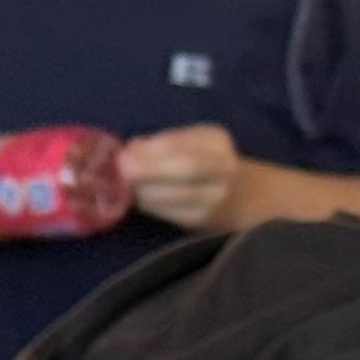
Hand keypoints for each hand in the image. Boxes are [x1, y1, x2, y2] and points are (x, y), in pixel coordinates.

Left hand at [118, 123, 239, 230]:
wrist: (236, 196)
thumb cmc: (199, 163)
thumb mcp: (186, 144)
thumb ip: (158, 144)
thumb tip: (130, 151)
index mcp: (216, 141)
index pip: (182, 142)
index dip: (152, 149)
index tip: (125, 153)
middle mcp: (224, 167)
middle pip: (188, 168)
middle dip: (151, 169)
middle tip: (123, 171)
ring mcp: (217, 196)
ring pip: (180, 194)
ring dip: (148, 190)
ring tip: (127, 187)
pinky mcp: (204, 219)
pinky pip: (174, 213)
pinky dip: (152, 207)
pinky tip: (139, 201)